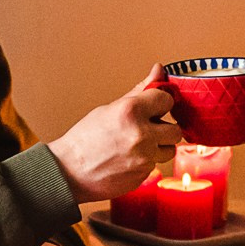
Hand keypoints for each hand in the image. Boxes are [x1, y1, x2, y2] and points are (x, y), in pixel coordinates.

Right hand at [47, 65, 180, 201]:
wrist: (69, 172)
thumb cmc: (85, 139)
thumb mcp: (110, 109)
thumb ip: (140, 91)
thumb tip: (159, 69)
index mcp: (131, 111)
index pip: (166, 100)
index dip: (159, 103)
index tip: (153, 107)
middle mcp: (141, 135)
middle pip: (175, 130)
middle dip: (164, 128)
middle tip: (148, 128)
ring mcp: (144, 158)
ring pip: (169, 150)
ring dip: (158, 147)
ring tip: (136, 145)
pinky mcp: (143, 175)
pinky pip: (155, 165)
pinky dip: (146, 162)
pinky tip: (127, 159)